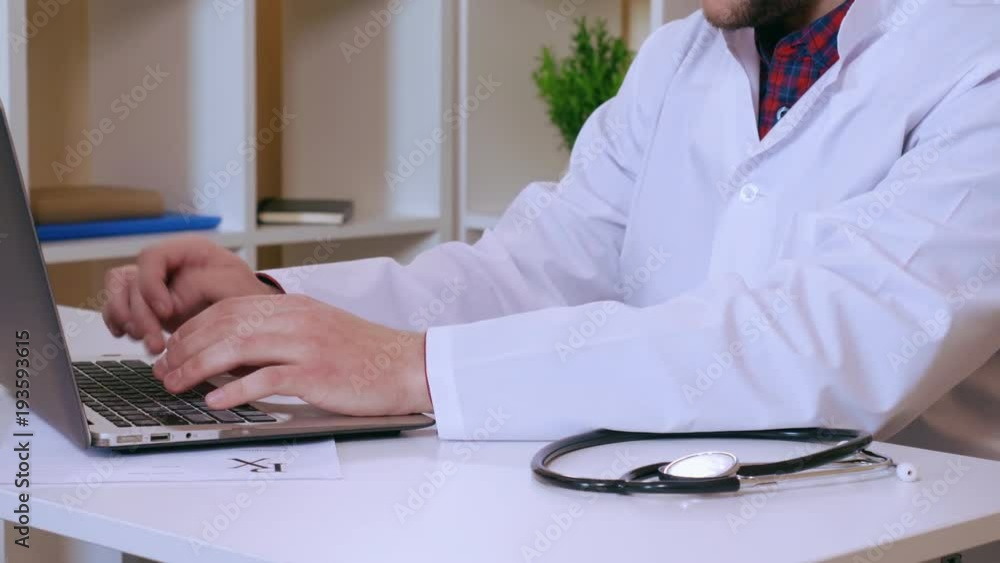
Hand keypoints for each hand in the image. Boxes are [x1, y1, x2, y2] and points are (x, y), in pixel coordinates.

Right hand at [102, 236, 280, 353]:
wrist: (254, 318)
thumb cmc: (248, 297)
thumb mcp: (237, 285)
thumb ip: (204, 285)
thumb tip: (173, 299)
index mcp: (188, 250)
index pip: (151, 257)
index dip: (150, 284)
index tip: (166, 310)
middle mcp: (167, 265)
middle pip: (130, 280)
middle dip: (139, 314)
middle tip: (156, 342)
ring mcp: (156, 285)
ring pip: (119, 294)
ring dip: (127, 321)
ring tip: (150, 343)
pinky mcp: (150, 306)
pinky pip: (118, 309)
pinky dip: (120, 324)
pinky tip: (135, 338)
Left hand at [152, 294, 431, 415]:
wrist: (407, 364)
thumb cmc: (365, 356)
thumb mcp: (318, 333)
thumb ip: (279, 337)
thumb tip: (234, 354)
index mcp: (294, 307)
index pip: (229, 309)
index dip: (193, 328)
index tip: (173, 348)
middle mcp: (296, 319)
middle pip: (225, 325)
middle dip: (185, 348)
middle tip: (163, 369)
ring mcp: (306, 344)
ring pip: (236, 347)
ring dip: (198, 367)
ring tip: (176, 384)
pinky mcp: (316, 371)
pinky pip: (265, 378)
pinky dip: (234, 390)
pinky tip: (215, 401)